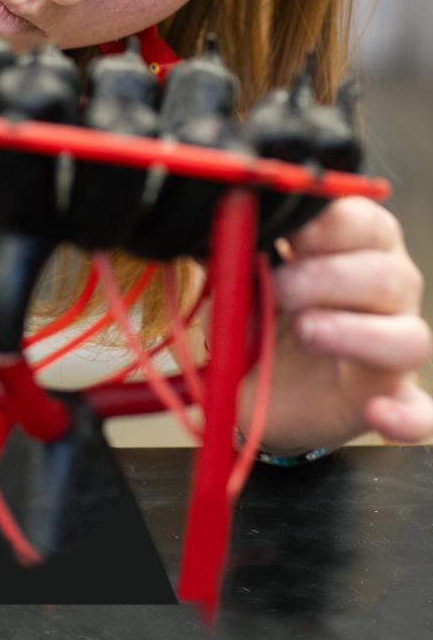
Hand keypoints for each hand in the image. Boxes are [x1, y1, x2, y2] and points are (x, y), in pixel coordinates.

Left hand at [238, 197, 432, 454]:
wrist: (261, 383)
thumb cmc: (264, 313)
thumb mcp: (242, 278)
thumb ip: (239, 253)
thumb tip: (226, 227)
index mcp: (357, 248)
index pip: (366, 222)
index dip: (331, 224)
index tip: (290, 232)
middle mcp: (389, 293)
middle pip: (389, 275)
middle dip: (328, 277)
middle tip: (278, 287)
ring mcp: (393, 349)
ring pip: (409, 336)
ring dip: (355, 333)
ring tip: (306, 332)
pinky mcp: (390, 400)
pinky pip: (418, 412)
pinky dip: (404, 417)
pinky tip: (377, 413)